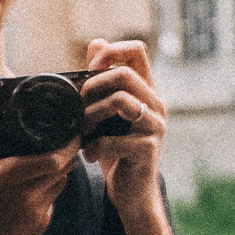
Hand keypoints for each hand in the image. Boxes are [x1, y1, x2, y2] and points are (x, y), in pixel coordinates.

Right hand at [0, 103, 78, 234]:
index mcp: (11, 178)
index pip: (56, 158)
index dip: (69, 144)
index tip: (71, 130)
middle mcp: (30, 196)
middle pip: (64, 168)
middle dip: (67, 153)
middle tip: (62, 138)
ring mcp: (38, 214)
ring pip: (60, 184)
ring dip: (59, 170)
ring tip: (47, 158)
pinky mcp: (41, 226)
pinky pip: (52, 201)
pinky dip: (48, 190)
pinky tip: (31, 186)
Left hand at [80, 39, 165, 216]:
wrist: (132, 192)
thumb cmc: (117, 149)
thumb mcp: (109, 111)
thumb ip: (104, 78)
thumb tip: (96, 42)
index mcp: (147, 90)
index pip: (136, 49)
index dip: (109, 52)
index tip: (89, 70)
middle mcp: (156, 104)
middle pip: (123, 73)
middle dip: (92, 86)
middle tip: (78, 105)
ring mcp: (155, 127)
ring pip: (119, 101)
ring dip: (90, 115)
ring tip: (81, 131)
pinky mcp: (147, 149)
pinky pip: (114, 138)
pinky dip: (94, 147)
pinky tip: (89, 155)